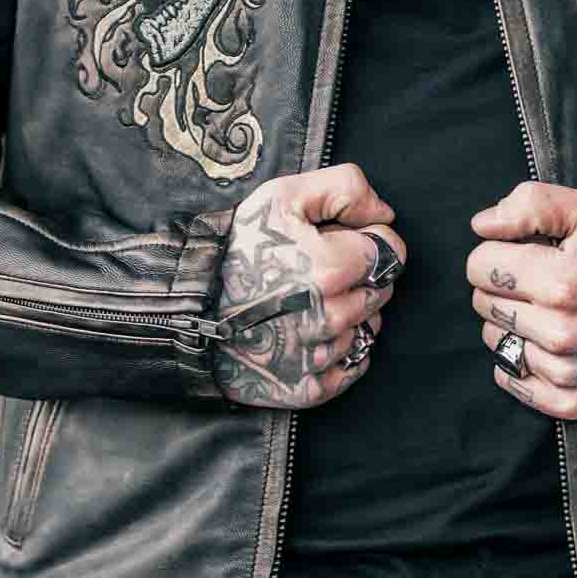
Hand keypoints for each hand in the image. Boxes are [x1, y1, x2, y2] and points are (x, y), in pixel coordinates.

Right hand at [212, 163, 404, 408]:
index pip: (389, 252)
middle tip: (319, 269)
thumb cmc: (237, 247)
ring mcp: (319, 357)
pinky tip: (315, 331)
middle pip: (381, 291)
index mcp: (330, 269)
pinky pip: (354, 366)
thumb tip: (385, 214)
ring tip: (310, 299)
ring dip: (352, 313)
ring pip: (370, 329)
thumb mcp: (284, 195)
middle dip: (360, 276)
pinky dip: (344, 350)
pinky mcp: (308, 388)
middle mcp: (329, 317)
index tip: (340, 240)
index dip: (368, 240)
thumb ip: (345, 189)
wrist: (187, 306)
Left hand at [466, 181, 576, 418]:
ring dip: (512, 322)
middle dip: (504, 286)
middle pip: (484, 303)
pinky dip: (519, 361)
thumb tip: (482, 225)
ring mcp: (567, 369)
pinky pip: (511, 380)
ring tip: (548, 309)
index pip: (480, 266)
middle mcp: (560, 331)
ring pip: (494, 340)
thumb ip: (531, 205)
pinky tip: (544, 343)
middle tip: (540, 281)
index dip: (496, 252)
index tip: (524, 253)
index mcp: (560, 281)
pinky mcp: (572, 399)